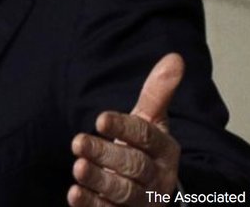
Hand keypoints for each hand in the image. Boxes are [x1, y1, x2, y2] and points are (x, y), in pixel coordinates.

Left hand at [68, 53, 184, 205]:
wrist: (152, 192)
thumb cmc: (144, 150)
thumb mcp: (151, 122)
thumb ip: (157, 94)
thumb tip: (174, 57)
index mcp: (164, 150)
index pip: (146, 137)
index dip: (124, 127)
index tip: (100, 118)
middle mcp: (156, 177)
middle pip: (134, 166)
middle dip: (106, 154)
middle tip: (78, 141)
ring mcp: (141, 200)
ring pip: (122, 191)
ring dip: (99, 180)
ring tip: (78, 167)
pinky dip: (91, 203)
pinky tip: (74, 193)